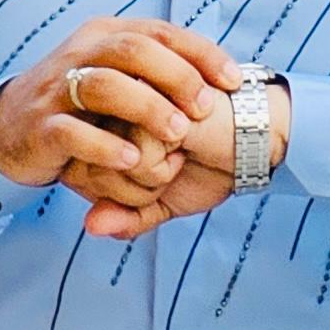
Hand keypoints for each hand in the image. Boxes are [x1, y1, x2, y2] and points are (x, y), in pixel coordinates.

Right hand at [0, 17, 239, 220]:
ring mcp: (57, 89)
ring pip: (105, 85)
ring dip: (147, 107)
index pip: (161, 32)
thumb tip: (217, 76)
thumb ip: (156, 71)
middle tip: (205, 109)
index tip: (234, 82)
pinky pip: (73, 132)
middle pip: (134, 49)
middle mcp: (81, 53)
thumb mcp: (116, 77)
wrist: (7, 128)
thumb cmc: (78, 106)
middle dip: (177, 76)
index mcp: (106, 36)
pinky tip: (132, 159)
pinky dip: (105, 145)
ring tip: (177, 135)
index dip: (201, 54)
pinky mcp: (40, 127)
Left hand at [72, 73, 291, 240]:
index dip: (121, 195)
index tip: (158, 175)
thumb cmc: (208, 165)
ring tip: (179, 151)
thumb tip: (91, 228)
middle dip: (133, 190)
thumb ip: (124, 217)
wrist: (253, 141)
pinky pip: (132, 161)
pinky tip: (186, 143)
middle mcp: (107, 110)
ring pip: (106, 168)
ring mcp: (121, 102)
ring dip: (149, 177)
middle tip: (171, 163)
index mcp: (104, 129)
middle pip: (85, 176)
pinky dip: (163, 167)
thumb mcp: (162, 202)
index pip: (77, 177)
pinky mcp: (143, 102)